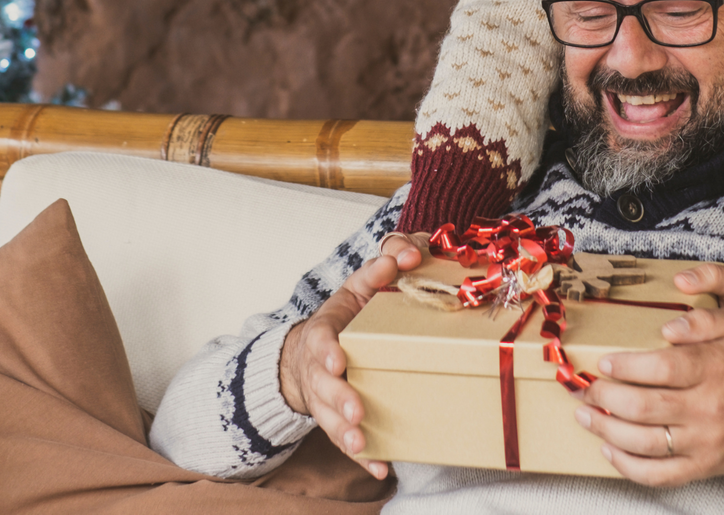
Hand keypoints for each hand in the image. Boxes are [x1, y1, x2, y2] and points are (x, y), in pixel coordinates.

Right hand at [279, 237, 421, 478]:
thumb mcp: (359, 287)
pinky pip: (349, 443)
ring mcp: (328, 399)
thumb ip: (380, 268)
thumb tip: (407, 255)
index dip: (326, 352)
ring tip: (363, 442)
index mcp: (324, 333)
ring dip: (347, 433)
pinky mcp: (341, 421)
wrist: (316, 352)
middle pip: (324, 388)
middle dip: (339, 399)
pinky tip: (380, 468)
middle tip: (358, 409)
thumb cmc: (347, 317)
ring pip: (332, 420)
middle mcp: (321, 370)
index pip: (320, 341)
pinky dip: (364, 458)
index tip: (338, 361)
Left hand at [573, 305, 723, 486]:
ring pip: (644, 442)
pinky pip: (657, 475)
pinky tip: (608, 449)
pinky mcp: (700, 468)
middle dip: (605, 398)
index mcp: (713, 370)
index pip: (662, 369)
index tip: (604, 362)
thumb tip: (668, 327)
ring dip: (606, 430)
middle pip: (644, 406)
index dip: (626, 366)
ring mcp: (703, 443)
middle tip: (586, 389)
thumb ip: (704, 320)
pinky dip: (627, 466)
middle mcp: (707, 408)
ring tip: (585, 415)